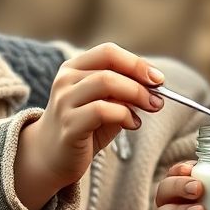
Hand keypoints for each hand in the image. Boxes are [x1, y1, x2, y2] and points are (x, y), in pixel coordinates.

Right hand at [14, 42, 164, 209]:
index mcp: (74, 68)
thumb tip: (155, 86)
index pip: (108, 52)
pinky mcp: (69, 125)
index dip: (137, 63)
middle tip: (159, 99)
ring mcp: (64, 101)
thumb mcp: (105, 104)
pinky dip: (124, 115)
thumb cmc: (85, 127)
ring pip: (106, 84)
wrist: (51, 157)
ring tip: (149, 110)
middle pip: (110, 69)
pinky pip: (102, 111)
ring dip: (136, 96)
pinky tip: (132, 124)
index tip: (158, 79)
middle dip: (141, 82)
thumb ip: (124, 92)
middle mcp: (65, 80)